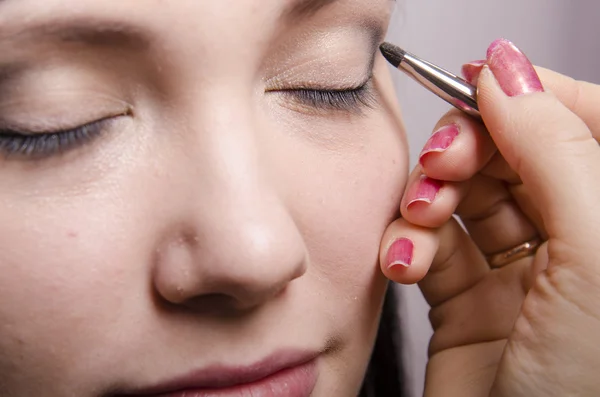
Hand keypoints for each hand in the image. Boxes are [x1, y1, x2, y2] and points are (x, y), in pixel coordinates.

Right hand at [380, 39, 599, 395]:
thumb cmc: (590, 387)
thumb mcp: (596, 251)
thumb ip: (554, 148)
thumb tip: (508, 68)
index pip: (581, 122)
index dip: (530, 95)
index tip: (478, 81)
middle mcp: (576, 240)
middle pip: (512, 154)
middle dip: (469, 147)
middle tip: (443, 160)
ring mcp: (519, 273)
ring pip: (464, 197)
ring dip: (431, 196)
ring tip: (420, 217)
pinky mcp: (466, 302)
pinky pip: (430, 249)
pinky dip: (409, 244)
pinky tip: (404, 259)